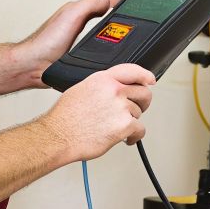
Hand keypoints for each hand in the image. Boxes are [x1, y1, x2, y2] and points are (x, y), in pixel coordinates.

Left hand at [13, 0, 127, 87]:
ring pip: (105, 28)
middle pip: (108, 11)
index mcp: (80, 9)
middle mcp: (80, 20)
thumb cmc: (45, 42)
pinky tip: (113, 47)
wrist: (34, 66)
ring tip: (128, 26)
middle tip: (136, 12)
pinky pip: (100, 43)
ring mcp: (81, 36)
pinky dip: (109, 43)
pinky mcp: (82, 52)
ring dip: (116, 27)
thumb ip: (90, 4)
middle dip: (122, 10)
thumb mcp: (71, 16)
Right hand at [37, 64, 155, 161]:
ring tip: (116, 127)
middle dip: (142, 103)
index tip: (150, 80)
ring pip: (139, 113)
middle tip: (136, 109)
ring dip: (131, 122)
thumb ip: (101, 87)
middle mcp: (114, 91)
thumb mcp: (81, 90)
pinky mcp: (124, 125)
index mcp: (103, 79)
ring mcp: (120, 107)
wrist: (59, 136)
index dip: (145, 75)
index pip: (132, 70)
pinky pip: (140, 130)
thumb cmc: (64, 117)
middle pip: (143, 93)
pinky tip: (125, 138)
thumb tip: (112, 91)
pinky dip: (134, 136)